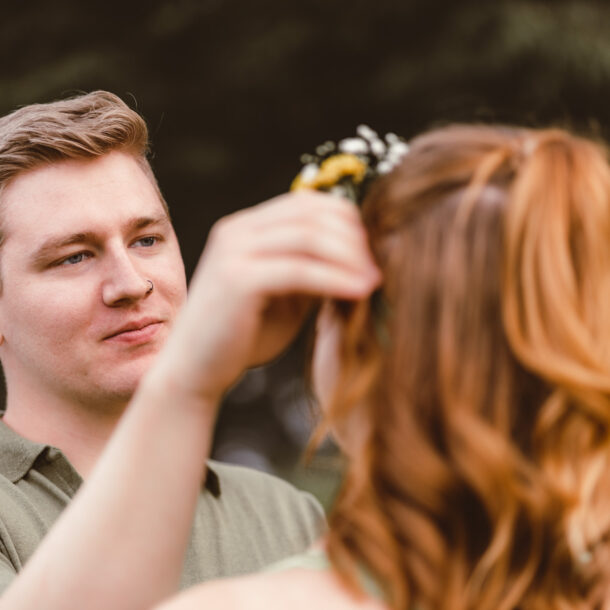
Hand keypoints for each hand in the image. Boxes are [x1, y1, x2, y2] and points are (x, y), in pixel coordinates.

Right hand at [153, 191, 380, 403]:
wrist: (195, 372)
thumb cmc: (243, 336)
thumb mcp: (286, 297)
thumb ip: (314, 272)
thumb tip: (363, 259)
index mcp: (245, 228)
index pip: (307, 203)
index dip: (346, 221)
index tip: (371, 252)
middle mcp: (237, 230)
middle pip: (312, 214)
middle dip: (353, 238)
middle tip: (377, 267)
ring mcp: (234, 252)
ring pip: (308, 237)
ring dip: (350, 257)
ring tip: (375, 281)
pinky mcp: (237, 280)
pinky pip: (299, 270)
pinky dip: (336, 279)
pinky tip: (361, 292)